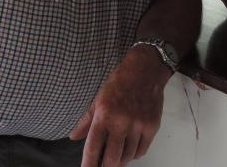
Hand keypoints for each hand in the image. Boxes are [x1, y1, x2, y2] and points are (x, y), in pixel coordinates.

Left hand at [70, 46, 171, 166]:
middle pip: (112, 158)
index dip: (89, 164)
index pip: (94, 148)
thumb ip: (86, 121)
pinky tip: (129, 148)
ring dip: (121, 160)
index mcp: (104, 115)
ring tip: (116, 156)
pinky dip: (134, 154)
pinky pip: (142, 150)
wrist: (145, 70)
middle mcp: (121, 122)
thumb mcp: (98, 99)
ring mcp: (138, 125)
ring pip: (128, 156)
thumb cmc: (120, 83)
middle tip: (104, 166)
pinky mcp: (152, 126)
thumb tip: (74, 137)